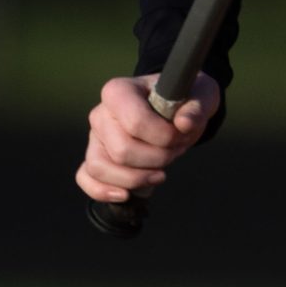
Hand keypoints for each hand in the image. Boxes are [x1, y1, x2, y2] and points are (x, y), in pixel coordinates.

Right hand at [76, 71, 221, 205]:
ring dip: (136, 178)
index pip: (136, 123)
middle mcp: (100, 113)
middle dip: (157, 159)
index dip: (163, 137)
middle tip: (175, 150)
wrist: (176, 109)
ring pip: (100, 167)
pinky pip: (86, 177)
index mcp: (119, 91)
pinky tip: (127, 195)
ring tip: (160, 172)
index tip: (181, 133)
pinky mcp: (95, 156)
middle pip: (121, 151)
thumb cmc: (183, 99)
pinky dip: (103, 191)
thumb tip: (184, 124)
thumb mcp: (199, 96)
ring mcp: (95, 137)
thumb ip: (196, 108)